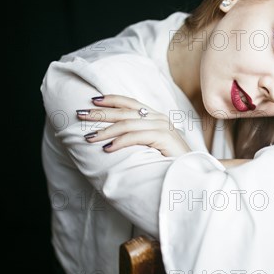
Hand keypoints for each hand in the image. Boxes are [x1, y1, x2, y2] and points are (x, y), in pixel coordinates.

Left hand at [76, 94, 191, 156]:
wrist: (193, 173)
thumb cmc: (170, 163)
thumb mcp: (153, 146)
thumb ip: (139, 136)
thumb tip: (114, 136)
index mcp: (157, 117)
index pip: (131, 102)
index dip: (111, 99)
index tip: (93, 100)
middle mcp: (160, 118)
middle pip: (125, 111)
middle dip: (100, 113)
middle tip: (80, 115)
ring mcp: (163, 127)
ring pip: (127, 123)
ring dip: (105, 130)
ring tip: (89, 138)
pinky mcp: (164, 138)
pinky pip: (136, 137)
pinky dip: (120, 142)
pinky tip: (107, 149)